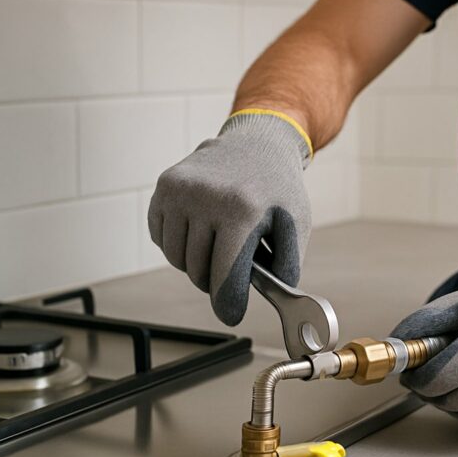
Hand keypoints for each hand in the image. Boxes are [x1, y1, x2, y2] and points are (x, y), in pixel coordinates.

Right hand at [148, 111, 311, 325]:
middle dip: (216, 280)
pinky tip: (200, 229)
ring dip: (196, 264)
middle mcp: (206, 198)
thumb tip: (273, 299)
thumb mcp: (295, 225)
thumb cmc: (278, 188)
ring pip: (177, 259)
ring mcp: (181, 190)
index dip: (228, 304)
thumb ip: (287, 266)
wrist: (257, 141)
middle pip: (199, 272)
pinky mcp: (165, 186)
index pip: (225, 275)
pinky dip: (179, 244)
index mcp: (242, 210)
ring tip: (218, 247)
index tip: (230, 315)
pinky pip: (162, 238)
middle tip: (231, 269)